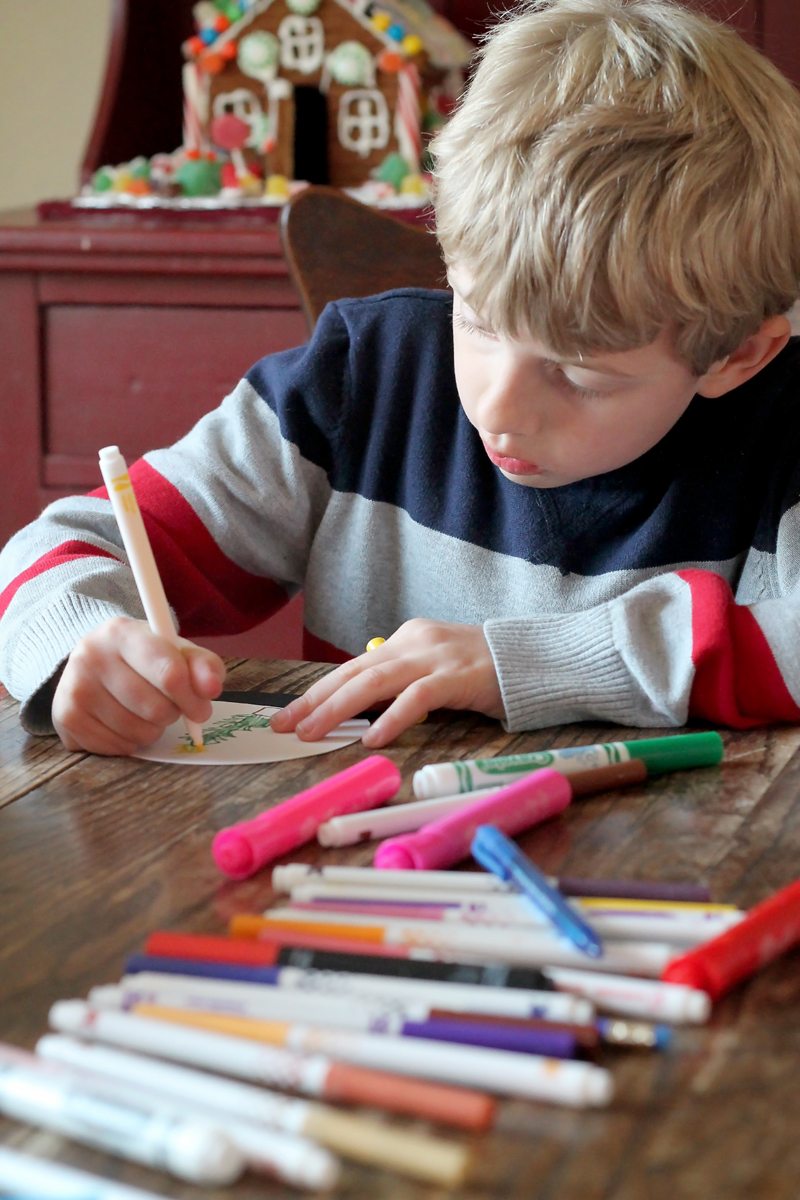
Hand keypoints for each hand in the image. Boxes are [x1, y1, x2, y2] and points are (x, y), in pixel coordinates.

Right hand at [52, 617, 225, 754]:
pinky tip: (125, 724)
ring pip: (136, 732)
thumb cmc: (147, 658)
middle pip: (155, 709)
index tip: (200, 709)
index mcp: (122, 631)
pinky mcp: (64, 717)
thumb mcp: (178, 652)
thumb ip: (203, 666)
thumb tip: (211, 689)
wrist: (96, 663)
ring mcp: (73, 687)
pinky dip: (129, 743)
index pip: (169, 674)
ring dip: (151, 731)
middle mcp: (91, 655)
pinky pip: (115, 748)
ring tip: (145, 714)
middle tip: (169, 707)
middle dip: (171, 714)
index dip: (192, 699)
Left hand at [270, 619, 503, 747]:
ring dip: (338, 709)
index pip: (351, 667)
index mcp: (404, 640)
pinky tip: (372, 738)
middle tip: (284, 725)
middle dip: (314, 700)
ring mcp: (435, 658)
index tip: (288, 714)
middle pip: (353, 673)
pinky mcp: (457, 677)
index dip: (316, 691)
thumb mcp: (433, 669)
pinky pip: (418, 698)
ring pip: (375, 682)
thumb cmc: (482, 669)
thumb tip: (360, 708)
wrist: (533, 656)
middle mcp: (413, 642)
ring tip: (313, 732)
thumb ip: (400, 682)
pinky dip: (392, 719)